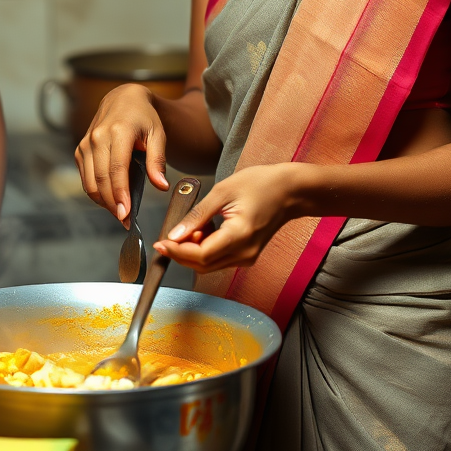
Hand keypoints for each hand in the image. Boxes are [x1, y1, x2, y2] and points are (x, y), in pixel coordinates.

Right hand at [75, 84, 170, 227]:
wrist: (123, 99)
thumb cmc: (144, 118)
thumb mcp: (158, 134)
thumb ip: (158, 160)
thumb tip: (161, 186)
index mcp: (119, 130)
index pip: (116, 168)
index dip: (120, 193)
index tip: (126, 214)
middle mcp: (98, 136)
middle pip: (101, 179)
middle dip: (112, 204)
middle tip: (126, 220)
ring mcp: (86, 143)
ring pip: (89, 182)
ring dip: (103, 202)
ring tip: (120, 213)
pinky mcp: (80, 150)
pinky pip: (85, 178)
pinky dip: (95, 192)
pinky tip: (110, 199)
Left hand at [154, 163, 300, 273]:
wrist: (290, 191)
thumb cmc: (261, 185)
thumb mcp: (223, 192)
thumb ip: (197, 215)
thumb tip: (175, 233)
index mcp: (239, 236)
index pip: (201, 255)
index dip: (177, 252)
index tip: (161, 243)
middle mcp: (245, 253)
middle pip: (203, 265)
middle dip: (181, 253)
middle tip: (168, 236)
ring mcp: (247, 257)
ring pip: (209, 264)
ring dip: (193, 251)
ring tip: (194, 225)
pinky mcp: (247, 255)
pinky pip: (219, 258)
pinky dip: (205, 248)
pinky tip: (205, 230)